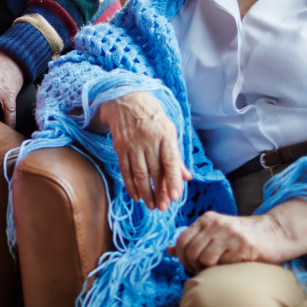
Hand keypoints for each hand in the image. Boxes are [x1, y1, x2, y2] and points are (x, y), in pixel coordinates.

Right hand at [98, 92, 190, 210]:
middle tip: (163, 208)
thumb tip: (187, 177)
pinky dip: (130, 184)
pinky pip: (125, 169)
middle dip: (159, 191)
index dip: (173, 180)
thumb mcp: (168, 130)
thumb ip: (176, 155)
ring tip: (151, 206)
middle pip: (154, 170)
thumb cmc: (152, 117)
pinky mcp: (120, 147)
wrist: (125, 99)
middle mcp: (148, 139)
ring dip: (145, 192)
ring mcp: (133, 143)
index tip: (175, 197)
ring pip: (139, 172)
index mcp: (165, 134)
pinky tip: (135, 195)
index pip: (170, 161)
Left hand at [168, 211, 289, 274]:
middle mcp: (216, 224)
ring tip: (215, 269)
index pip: (182, 239)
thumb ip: (194, 239)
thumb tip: (169, 250)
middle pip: (190, 251)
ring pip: (203, 258)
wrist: (276, 232)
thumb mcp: (216, 232)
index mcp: (207, 219)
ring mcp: (230, 235)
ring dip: (206, 269)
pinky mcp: (244, 247)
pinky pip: (222, 263)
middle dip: (192, 266)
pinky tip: (229, 268)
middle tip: (201, 270)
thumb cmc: (243, 235)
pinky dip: (222, 270)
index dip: (181, 256)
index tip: (187, 265)